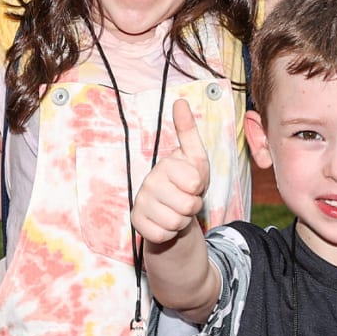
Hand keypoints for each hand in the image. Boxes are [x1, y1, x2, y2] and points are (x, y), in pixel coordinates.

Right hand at [131, 101, 209, 245]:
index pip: (195, 184)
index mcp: (165, 165)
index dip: (200, 189)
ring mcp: (141, 203)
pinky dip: (169, 234)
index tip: (192, 185)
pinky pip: (163, 235)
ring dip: (182, 221)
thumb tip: (181, 101)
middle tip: (185, 200)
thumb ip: (189, 132)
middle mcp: (149, 181)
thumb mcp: (195, 159)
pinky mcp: (136, 223)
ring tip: (176, 211)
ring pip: (176, 222)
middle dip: (193, 207)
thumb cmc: (186, 184)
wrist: (172, 213)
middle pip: (188, 205)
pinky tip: (165, 223)